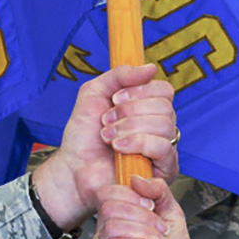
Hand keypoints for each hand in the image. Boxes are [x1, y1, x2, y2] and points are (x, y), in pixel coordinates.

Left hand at [32, 65, 178, 228]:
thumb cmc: (84, 136)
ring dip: (130, 128)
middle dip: (130, 112)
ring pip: (165, 126)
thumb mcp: (94, 93)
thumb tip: (151, 68)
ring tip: (108, 138)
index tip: (114, 100)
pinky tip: (119, 150)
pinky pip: (163, 149)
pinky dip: (138, 144)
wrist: (73, 169)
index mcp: (149, 109)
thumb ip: (120, 75)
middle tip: (106, 121)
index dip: (140, 91)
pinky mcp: (164, 171)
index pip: (164, 90)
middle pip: (165, 107)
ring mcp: (164, 149)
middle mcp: (160, 128)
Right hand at [89, 175, 204, 238]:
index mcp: (117, 216)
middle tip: (161, 230)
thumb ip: (158, 190)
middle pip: (110, 207)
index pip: (109, 193)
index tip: (152, 206)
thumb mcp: (171, 213)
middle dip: (143, 217)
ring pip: (112, 227)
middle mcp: (104, 232)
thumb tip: (136, 178)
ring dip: (144, 234)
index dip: (132, 195)